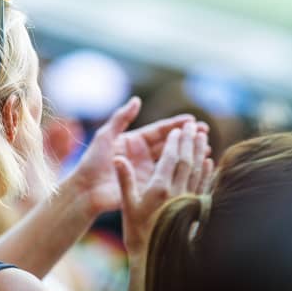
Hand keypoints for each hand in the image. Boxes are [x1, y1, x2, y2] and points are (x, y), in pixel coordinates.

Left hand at [70, 96, 202, 214]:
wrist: (85, 190)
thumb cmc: (92, 162)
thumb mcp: (105, 136)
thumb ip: (121, 118)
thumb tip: (137, 100)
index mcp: (134, 141)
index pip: (160, 131)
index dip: (176, 125)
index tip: (193, 121)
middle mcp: (143, 155)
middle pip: (170, 144)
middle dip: (188, 137)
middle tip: (205, 132)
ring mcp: (147, 171)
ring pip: (173, 160)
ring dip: (189, 154)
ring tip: (206, 147)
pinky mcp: (148, 186)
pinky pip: (168, 178)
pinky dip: (182, 173)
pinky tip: (196, 168)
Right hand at [115, 122, 212, 262]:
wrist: (157, 258)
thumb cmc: (138, 233)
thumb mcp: (127, 206)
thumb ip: (125, 180)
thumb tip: (118, 158)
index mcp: (159, 189)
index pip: (170, 159)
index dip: (174, 142)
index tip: (177, 129)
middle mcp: (177, 192)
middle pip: (187, 160)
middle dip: (190, 140)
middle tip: (194, 125)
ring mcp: (188, 200)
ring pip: (198, 170)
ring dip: (200, 151)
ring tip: (202, 136)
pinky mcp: (195, 208)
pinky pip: (203, 184)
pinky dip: (206, 170)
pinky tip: (208, 160)